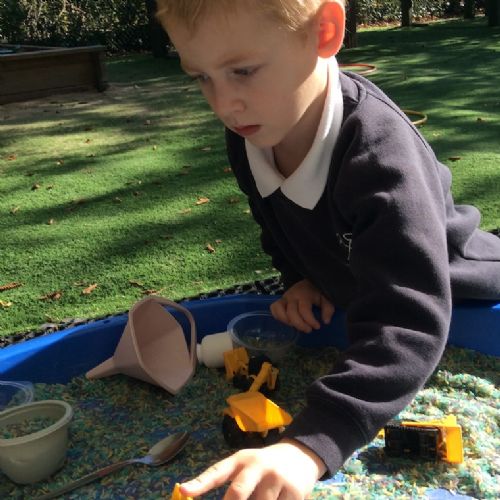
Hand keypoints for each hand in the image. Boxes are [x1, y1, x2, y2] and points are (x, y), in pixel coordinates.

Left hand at [179, 439, 325, 498]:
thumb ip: (228, 481)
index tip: (184, 491)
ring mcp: (278, 480)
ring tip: (258, 498)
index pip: (218, 471)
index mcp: (242, 460)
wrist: (300, 456)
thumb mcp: (246, 465)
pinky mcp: (295, 493)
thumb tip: (196, 495)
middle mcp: (258, 467)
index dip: (201, 483)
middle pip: (238, 492)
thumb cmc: (264, 465)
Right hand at [270, 279, 334, 332]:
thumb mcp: (326, 298)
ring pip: (279, 310)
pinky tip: (288, 321)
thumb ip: (328, 308)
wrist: (308, 282)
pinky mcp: (280, 300)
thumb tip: (325, 321)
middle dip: (300, 324)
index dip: (310, 321)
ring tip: (296, 326)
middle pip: (291, 313)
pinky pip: (274, 308)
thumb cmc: (317, 292)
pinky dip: (278, 316)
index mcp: (304, 294)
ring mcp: (284, 298)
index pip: (304, 310)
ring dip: (287, 321)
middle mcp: (292, 296)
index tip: (318, 326)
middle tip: (308, 330)